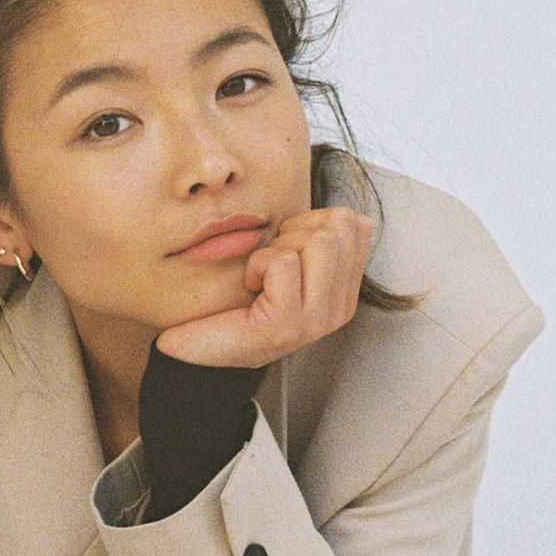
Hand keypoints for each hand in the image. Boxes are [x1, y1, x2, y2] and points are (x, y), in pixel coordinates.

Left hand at [155, 207, 374, 368]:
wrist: (197, 342)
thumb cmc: (237, 303)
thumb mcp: (291, 265)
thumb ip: (319, 241)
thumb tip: (346, 213)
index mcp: (344, 293)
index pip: (358, 225)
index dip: (312, 222)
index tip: (285, 250)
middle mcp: (338, 309)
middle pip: (343, 226)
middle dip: (298, 230)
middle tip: (271, 263)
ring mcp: (317, 320)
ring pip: (321, 240)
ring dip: (279, 248)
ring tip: (263, 275)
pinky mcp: (289, 324)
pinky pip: (283, 261)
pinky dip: (258, 263)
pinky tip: (249, 286)